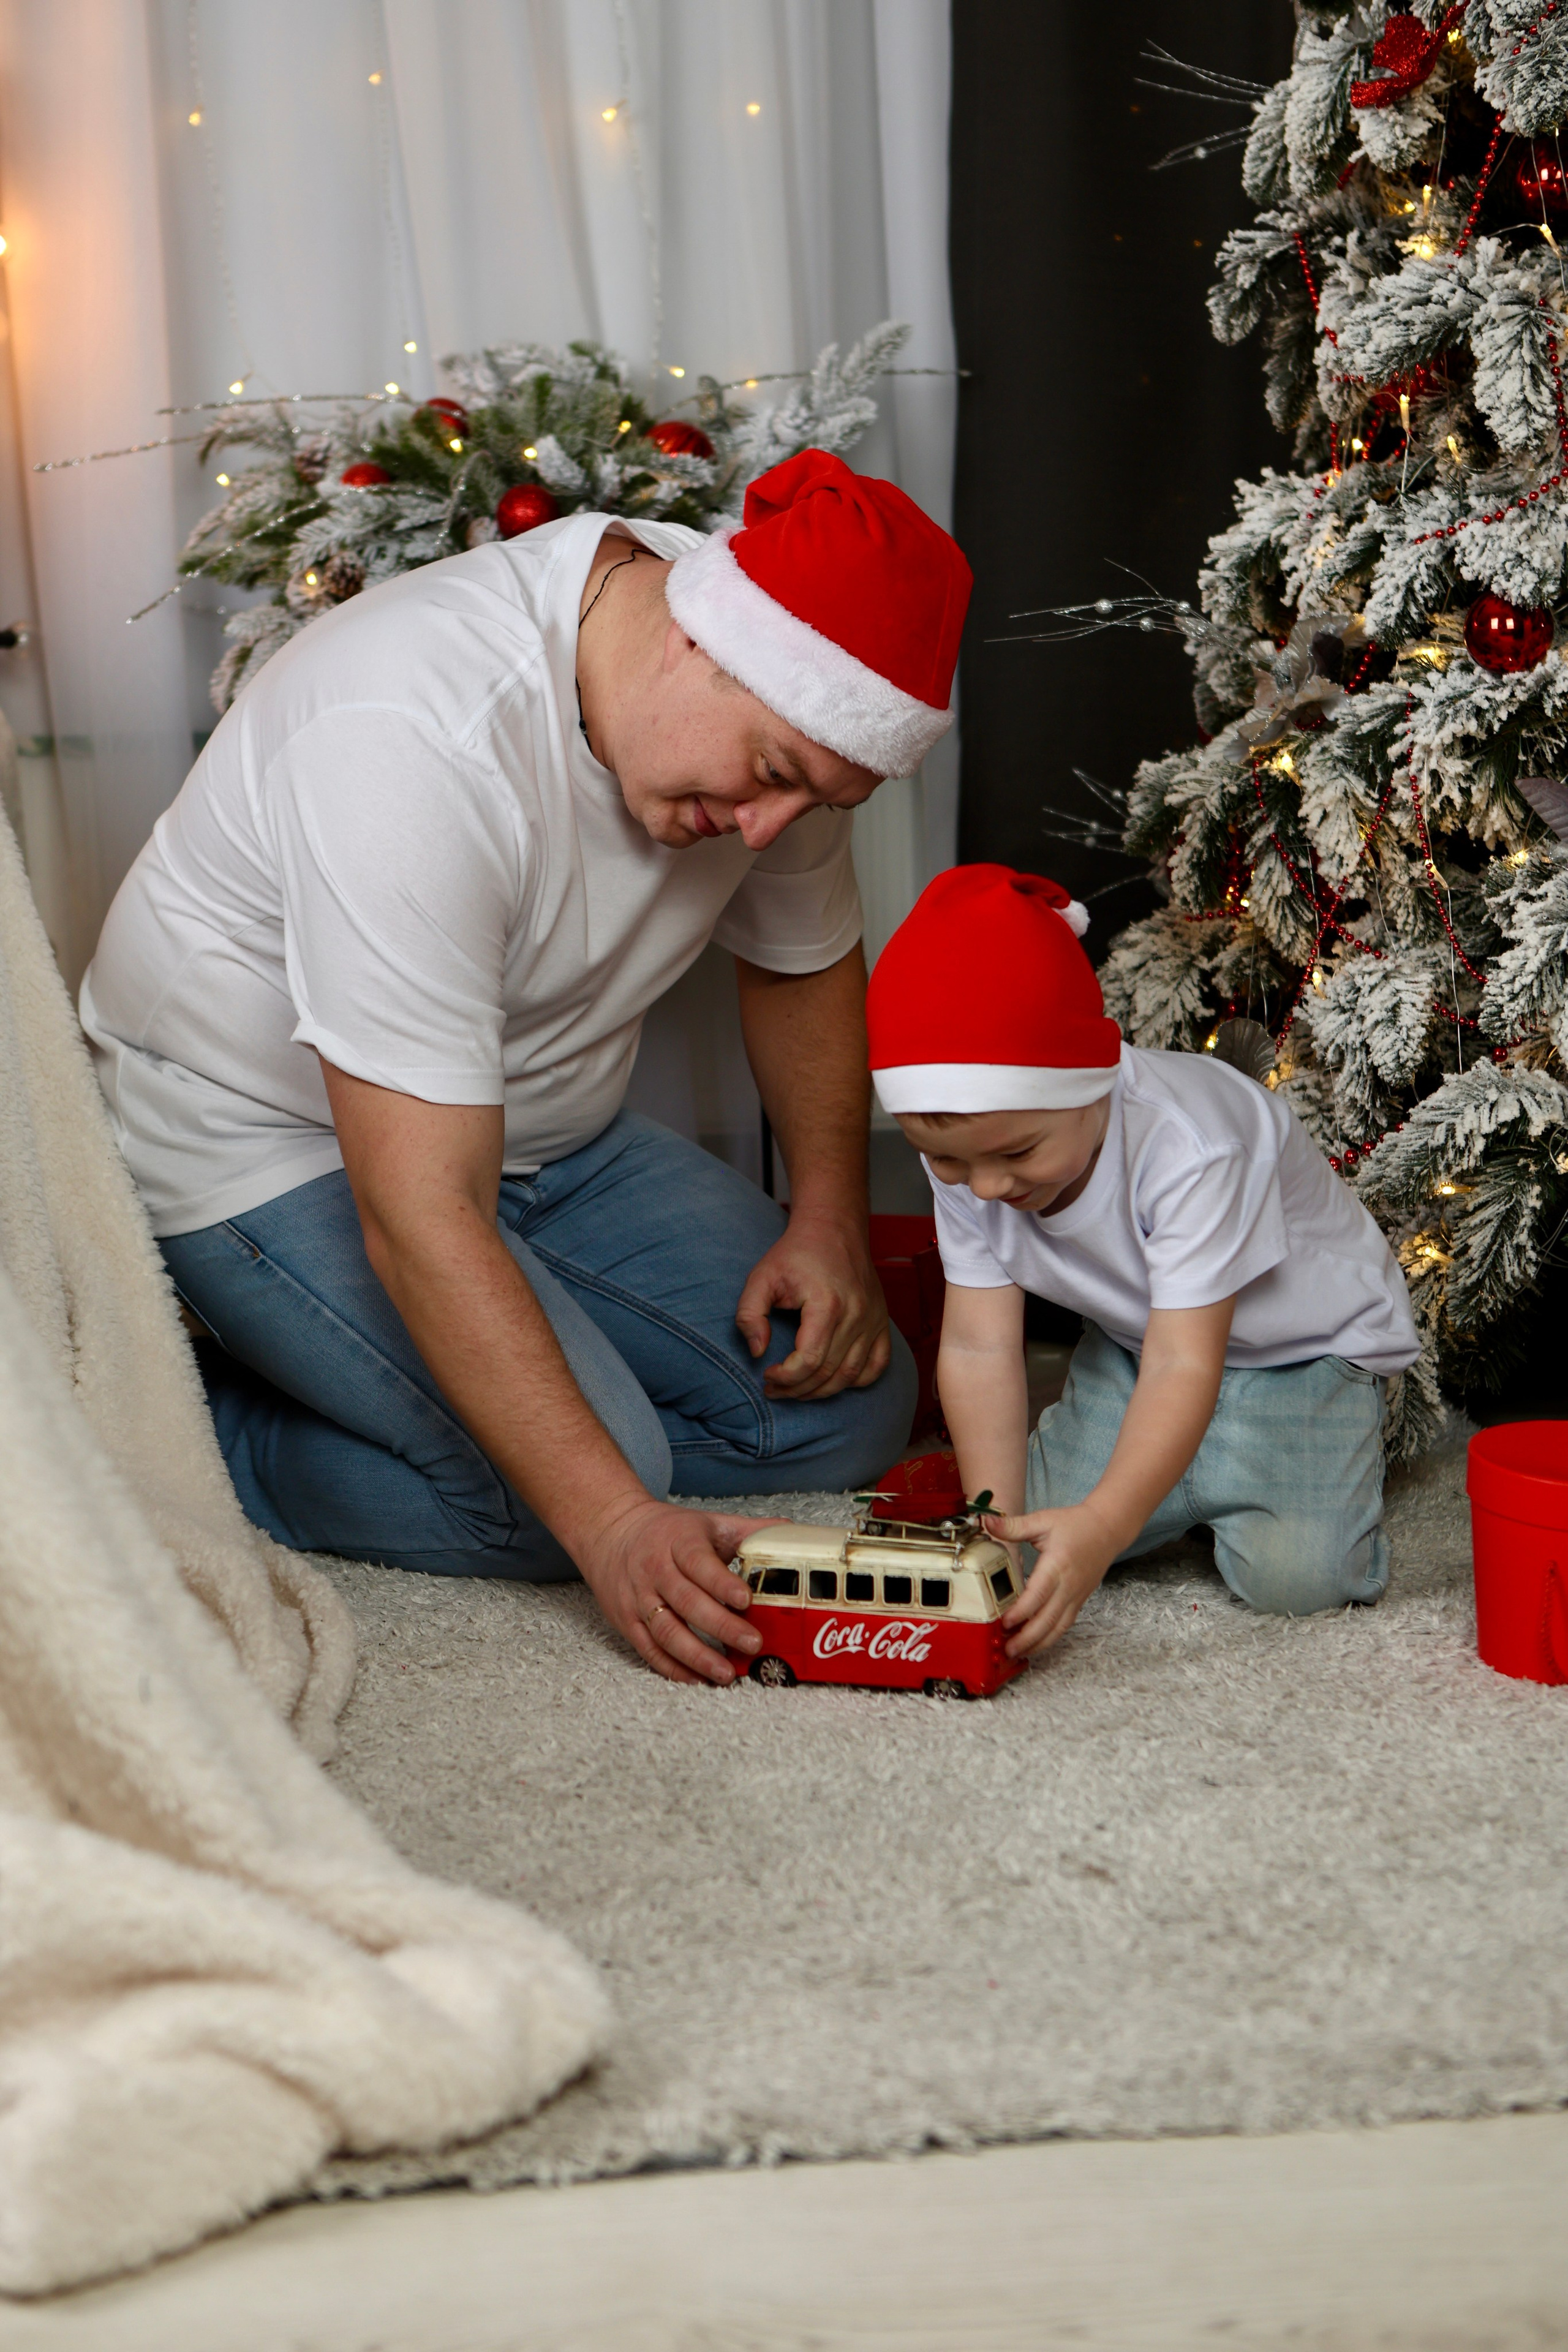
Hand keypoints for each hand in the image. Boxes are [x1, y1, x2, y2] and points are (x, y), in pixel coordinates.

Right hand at [578, 1497, 782, 1685]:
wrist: (611, 1531)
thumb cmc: (667, 1531)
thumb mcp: (706, 1522)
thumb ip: (748, 1530)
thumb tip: (789, 1531)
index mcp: (678, 1541)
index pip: (699, 1563)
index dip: (721, 1583)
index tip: (745, 1599)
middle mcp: (655, 1569)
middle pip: (686, 1602)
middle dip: (721, 1626)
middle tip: (752, 1643)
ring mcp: (638, 1597)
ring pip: (666, 1631)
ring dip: (697, 1655)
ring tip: (726, 1673)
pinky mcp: (626, 1620)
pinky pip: (648, 1649)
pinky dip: (673, 1667)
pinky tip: (698, 1677)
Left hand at [735, 1213, 891, 1399]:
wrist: (834, 1228)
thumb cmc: (796, 1253)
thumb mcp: (761, 1277)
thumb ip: (749, 1314)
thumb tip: (757, 1351)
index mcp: (827, 1304)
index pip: (808, 1361)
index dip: (785, 1377)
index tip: (766, 1375)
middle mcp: (856, 1315)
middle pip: (828, 1373)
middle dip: (797, 1389)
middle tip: (774, 1389)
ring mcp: (873, 1320)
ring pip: (852, 1375)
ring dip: (822, 1391)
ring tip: (797, 1390)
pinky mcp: (881, 1321)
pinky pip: (877, 1365)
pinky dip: (857, 1380)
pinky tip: (832, 1380)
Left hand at [982, 1500, 1121, 1657]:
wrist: (1107, 1529)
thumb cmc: (1075, 1524)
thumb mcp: (1043, 1520)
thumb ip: (1014, 1526)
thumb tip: (987, 1521)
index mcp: (1057, 1565)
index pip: (1038, 1594)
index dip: (1021, 1612)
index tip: (1004, 1623)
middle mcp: (1068, 1585)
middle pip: (1048, 1619)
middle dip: (1027, 1637)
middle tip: (1007, 1649)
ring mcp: (1076, 1596)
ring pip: (1058, 1627)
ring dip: (1038, 1643)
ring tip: (1017, 1652)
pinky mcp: (1079, 1601)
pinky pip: (1065, 1624)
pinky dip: (1050, 1637)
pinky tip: (1035, 1644)